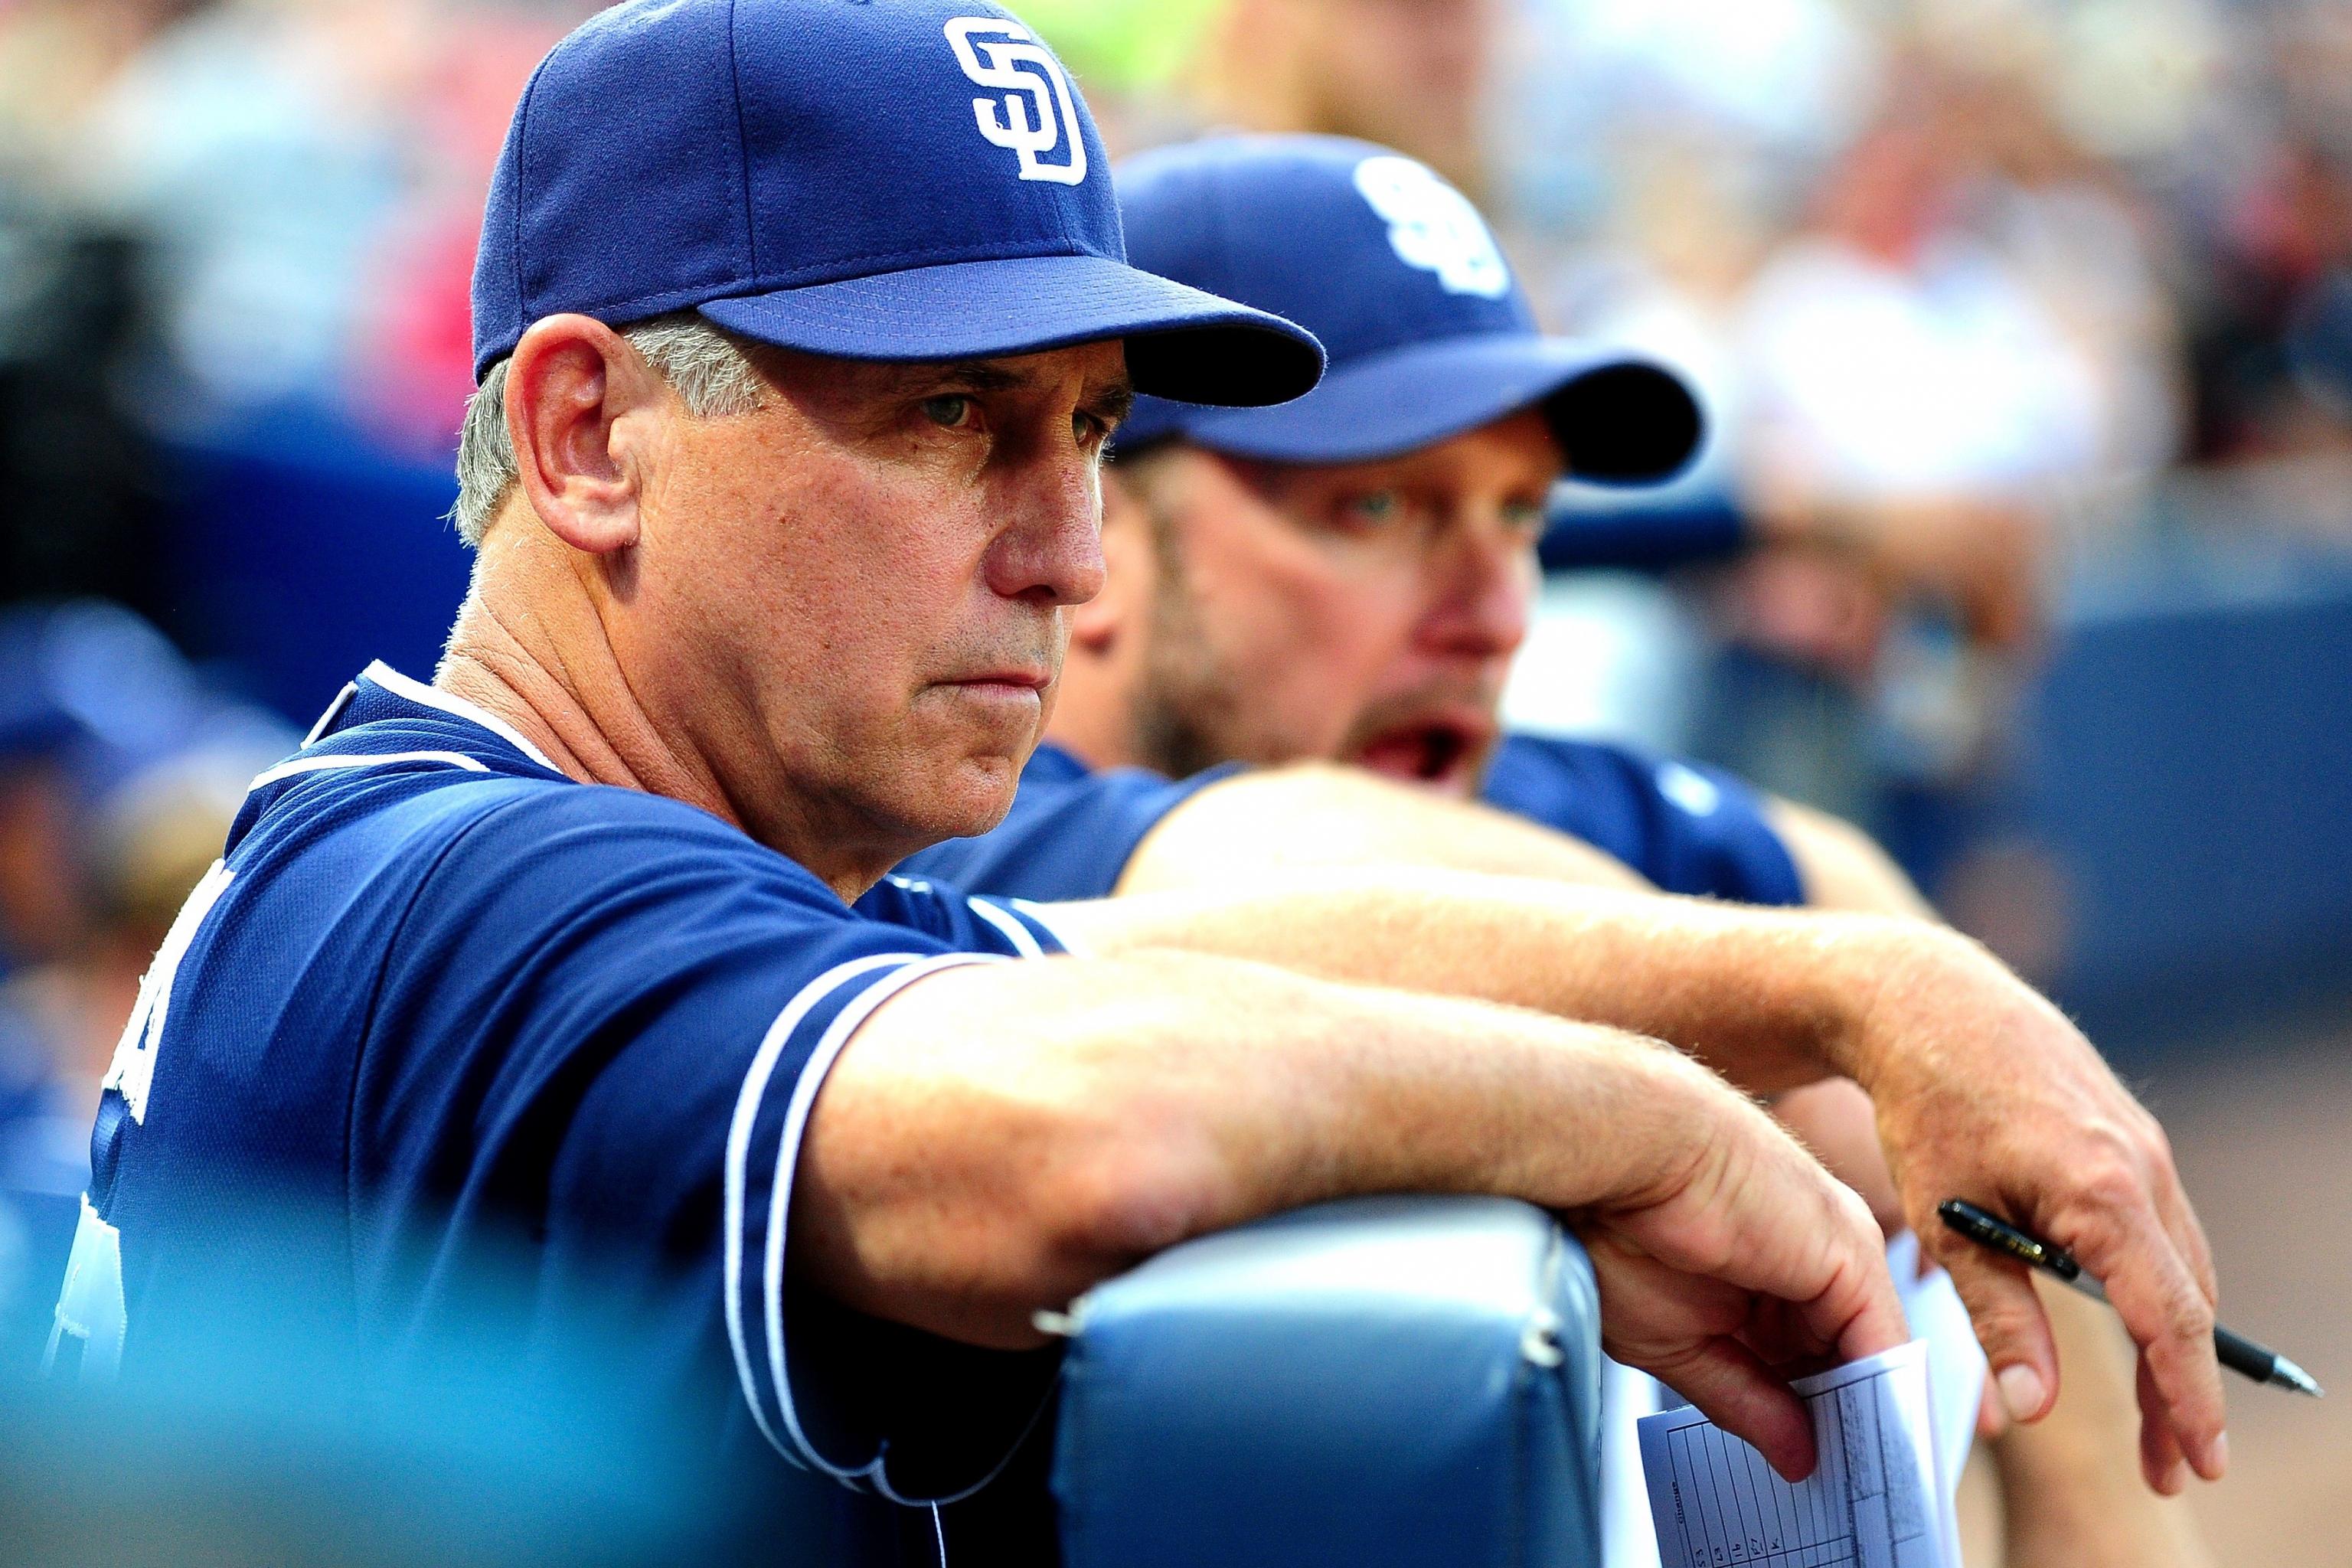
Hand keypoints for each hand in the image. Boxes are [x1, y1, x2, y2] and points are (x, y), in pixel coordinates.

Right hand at [1570, 1053, 1907, 1480]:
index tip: (1814, 1473)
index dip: (1809, 1416)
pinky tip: (1874, 1450)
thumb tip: (1795, 1456)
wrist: (1619, 1150)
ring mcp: (1834, 1253)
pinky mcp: (1851, 1255)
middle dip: (1842, 1426)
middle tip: (1847, 1495)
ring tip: (1865, 1490)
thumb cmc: (1619, 1226)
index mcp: (1758, 1275)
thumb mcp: (1677, 1342)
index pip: (1804, 1357)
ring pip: (1867, 1355)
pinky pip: (1881, 1344)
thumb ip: (1744, 1397)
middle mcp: (1807, 1258)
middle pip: (1842, 1358)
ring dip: (1869, 1422)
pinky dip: (1883, 1401)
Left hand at [1836, 925, 2224, 1491]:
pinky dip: (2157, 1282)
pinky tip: (2134, 1323)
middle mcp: (2142, 1167)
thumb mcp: (1947, 1221)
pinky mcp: (2129, 1133)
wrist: (1928, 1001)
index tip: (2200, 1460)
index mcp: (2103, 1193)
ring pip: (2179, 1262)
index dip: (2185, 1399)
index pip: (2169, 1319)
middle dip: (2181, 1390)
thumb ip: (1998, 1315)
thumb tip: (2034, 1406)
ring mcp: (2144, 1146)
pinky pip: (2159, 1225)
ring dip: (2172, 1339)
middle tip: (2171, 1468)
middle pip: (2186, 1300)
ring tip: (2153, 1416)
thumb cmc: (1926, 1108)